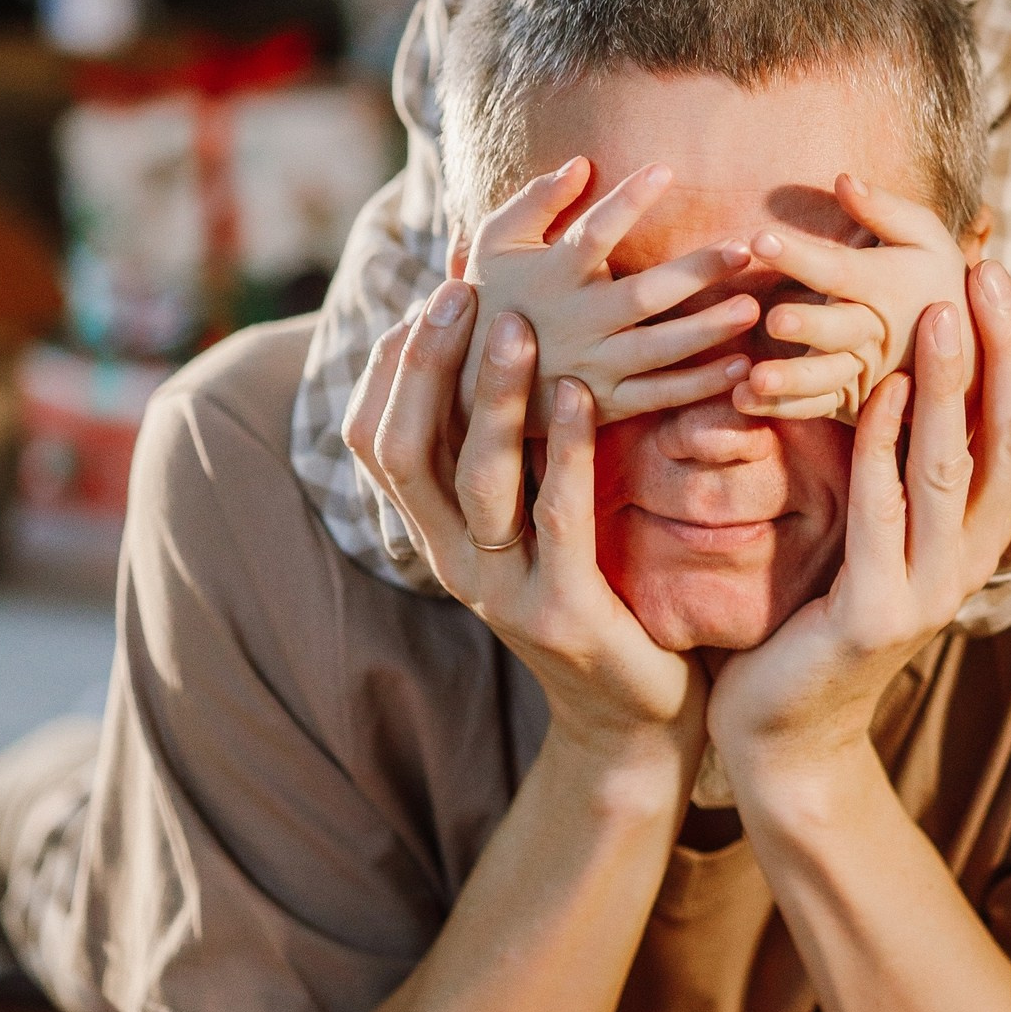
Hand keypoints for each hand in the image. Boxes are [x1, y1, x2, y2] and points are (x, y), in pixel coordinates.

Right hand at [346, 282, 705, 785]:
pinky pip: (555, 516)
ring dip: (490, 394)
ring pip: (474, 479)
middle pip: (406, 451)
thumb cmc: (596, 600)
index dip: (390, 369)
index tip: (428, 297)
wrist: (635, 721)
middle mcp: (454, 564)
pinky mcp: (564, 612)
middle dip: (426, 364)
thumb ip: (512, 455)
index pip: (375, 443)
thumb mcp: (537, 524)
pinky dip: (562, 447)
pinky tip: (577, 392)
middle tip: (459, 290)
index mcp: (438, 537)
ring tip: (513, 324)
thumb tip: (495, 347)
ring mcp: (503, 593)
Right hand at [457, 157, 761, 432]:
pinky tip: (740, 367)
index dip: (628, 201)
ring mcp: (594, 365)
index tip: (666, 169)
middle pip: (643, 296)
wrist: (468, 383)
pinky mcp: (606, 403)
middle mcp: (578, 320)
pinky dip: (700, 385)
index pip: (593, 233)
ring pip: (659, 350)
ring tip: (751, 309)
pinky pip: (659, 395)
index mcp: (553, 275)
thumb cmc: (491, 296)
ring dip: (707, 331)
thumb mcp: (495, 243)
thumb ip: (536, 201)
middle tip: (744, 250)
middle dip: (695, 273)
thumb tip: (581, 163)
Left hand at [708, 263, 1010, 777]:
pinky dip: (884, 447)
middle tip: (985, 272)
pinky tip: (880, 392)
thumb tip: (907, 366)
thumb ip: (896, 462)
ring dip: (950, 383)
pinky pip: (883, 514)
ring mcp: (928, 590)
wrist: (779, 733)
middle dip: (1005, 349)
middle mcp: (969, 559)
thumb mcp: (868, 528)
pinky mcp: (873, 615)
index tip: (1003, 279)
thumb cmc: (811, 614)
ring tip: (940, 310)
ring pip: (954, 468)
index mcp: (976, 534)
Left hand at [730, 175, 974, 422]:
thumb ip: (885, 210)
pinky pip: (817, 407)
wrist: (969, 351)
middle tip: (775, 321)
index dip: (800, 255)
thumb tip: (843, 178)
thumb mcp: (926, 237)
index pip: (840, 268)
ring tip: (755, 380)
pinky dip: (783, 409)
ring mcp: (864, 370)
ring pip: (828, 377)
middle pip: (841, 329)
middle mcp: (875, 331)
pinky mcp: (852, 399)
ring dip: (792, 381)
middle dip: (810, 326)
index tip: (760, 239)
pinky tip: (744, 400)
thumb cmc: (934, 279)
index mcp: (886, 284)